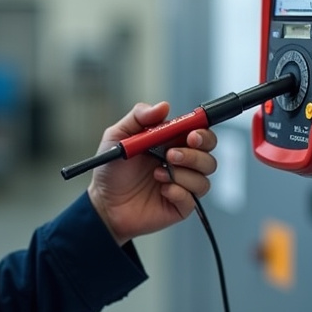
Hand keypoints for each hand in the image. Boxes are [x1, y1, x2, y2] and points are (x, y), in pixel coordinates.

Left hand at [87, 102, 217, 246]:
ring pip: (203, 178)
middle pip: (208, 155)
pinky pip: (192, 198)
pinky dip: (177, 192)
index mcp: (171, 142)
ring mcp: (182, 185)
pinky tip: (161, 189)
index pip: (199, 133)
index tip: (192, 134)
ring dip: (182, 174)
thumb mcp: (117, 136)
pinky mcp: (180, 205)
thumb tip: (163, 106)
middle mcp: (181, 163)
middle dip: (195, 154)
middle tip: (172, 154)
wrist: (103, 202)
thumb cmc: (111, 169)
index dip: (202, 132)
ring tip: (157, 173)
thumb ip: (138, 117)